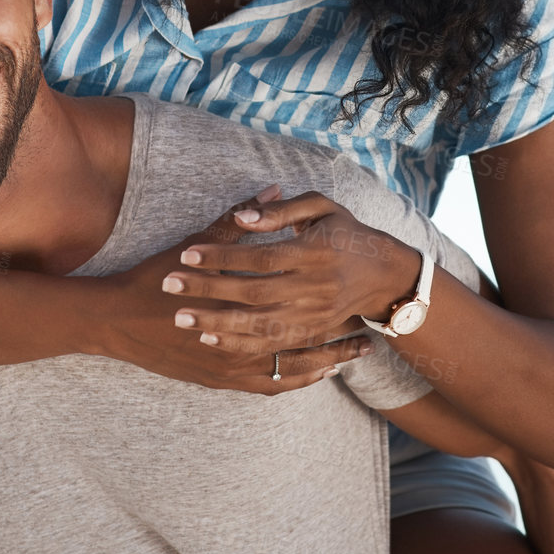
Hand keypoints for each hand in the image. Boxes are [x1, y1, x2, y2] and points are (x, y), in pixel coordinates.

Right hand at [97, 186, 374, 394]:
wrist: (114, 319)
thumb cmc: (155, 277)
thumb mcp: (198, 243)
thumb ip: (238, 221)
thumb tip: (271, 189)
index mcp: (241, 302)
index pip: (300, 306)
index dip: (335, 307)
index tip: (360, 303)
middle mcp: (242, 340)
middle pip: (304, 343)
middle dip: (339, 342)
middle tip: (368, 340)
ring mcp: (231, 366)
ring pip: (292, 371)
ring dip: (323, 365)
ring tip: (349, 361)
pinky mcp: (219, 380)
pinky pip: (269, 386)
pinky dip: (294, 381)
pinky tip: (311, 377)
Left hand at [161, 187, 421, 356]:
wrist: (384, 274)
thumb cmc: (346, 232)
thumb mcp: (322, 207)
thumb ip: (282, 211)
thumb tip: (245, 215)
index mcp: (315, 254)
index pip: (259, 257)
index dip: (221, 256)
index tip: (186, 254)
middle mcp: (315, 288)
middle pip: (252, 293)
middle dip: (208, 290)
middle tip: (170, 285)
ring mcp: (314, 316)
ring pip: (259, 325)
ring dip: (217, 323)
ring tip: (181, 316)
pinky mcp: (310, 334)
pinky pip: (272, 347)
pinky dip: (241, 344)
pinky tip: (211, 337)